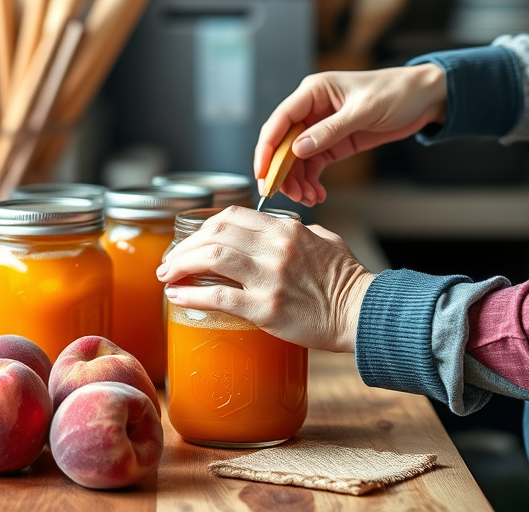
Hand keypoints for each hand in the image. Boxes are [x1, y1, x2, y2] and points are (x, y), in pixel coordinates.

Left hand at [155, 206, 373, 351]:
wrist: (361, 312)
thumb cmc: (345, 279)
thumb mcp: (322, 239)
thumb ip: (296, 231)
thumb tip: (277, 231)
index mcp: (285, 229)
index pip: (232, 216)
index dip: (204, 227)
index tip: (192, 240)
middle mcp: (274, 248)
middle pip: (215, 234)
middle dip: (185, 246)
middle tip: (170, 260)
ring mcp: (268, 278)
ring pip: (211, 259)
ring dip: (181, 265)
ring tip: (167, 275)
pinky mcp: (265, 309)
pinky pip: (218, 297)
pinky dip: (192, 294)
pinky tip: (177, 295)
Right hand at [254, 63, 446, 205]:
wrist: (423, 99)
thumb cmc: (395, 93)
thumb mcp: (364, 111)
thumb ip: (330, 130)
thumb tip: (297, 150)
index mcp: (313, 91)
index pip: (280, 120)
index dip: (267, 147)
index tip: (263, 172)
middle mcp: (312, 109)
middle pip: (284, 142)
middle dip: (282, 170)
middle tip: (287, 195)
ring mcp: (322, 127)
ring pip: (297, 158)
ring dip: (298, 180)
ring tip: (307, 199)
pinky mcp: (334, 142)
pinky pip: (314, 164)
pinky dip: (312, 181)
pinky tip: (317, 194)